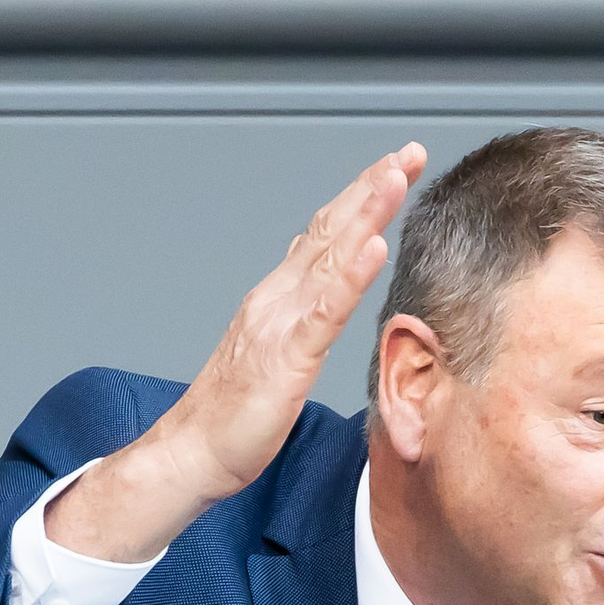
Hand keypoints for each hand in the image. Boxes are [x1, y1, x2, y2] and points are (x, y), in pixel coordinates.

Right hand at [158, 141, 427, 500]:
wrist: (194, 452)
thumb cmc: (237, 414)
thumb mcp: (280, 354)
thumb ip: (302, 317)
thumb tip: (328, 287)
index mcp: (280, 298)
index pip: (326, 236)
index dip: (362, 198)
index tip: (398, 167)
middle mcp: (278, 298)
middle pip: (330, 231)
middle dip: (371, 188)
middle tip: (409, 153)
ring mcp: (279, 324)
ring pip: (329, 259)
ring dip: (364, 214)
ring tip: (396, 178)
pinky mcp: (285, 358)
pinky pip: (322, 313)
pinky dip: (349, 278)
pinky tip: (373, 249)